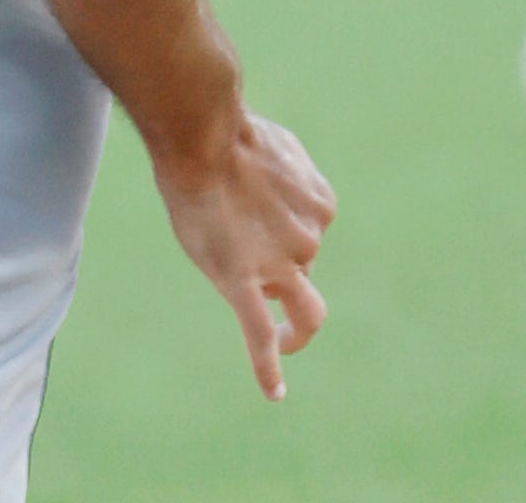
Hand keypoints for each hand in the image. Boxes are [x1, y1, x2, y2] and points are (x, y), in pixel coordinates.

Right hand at [154, 112, 338, 399]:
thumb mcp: (276, 147)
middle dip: (279, 267)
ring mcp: (281, 265)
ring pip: (289, 300)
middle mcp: (310, 239)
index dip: (281, 233)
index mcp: (320, 207)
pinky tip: (275, 393)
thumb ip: (284, 175)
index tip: (253, 216)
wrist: (204, 134)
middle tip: (242, 243)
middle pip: (301, 271)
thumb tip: (276, 180)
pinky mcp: (246, 284)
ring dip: (278, 305)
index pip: (307, 238)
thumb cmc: (231, 133)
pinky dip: (270, 368)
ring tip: (271, 319)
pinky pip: (259, 336)